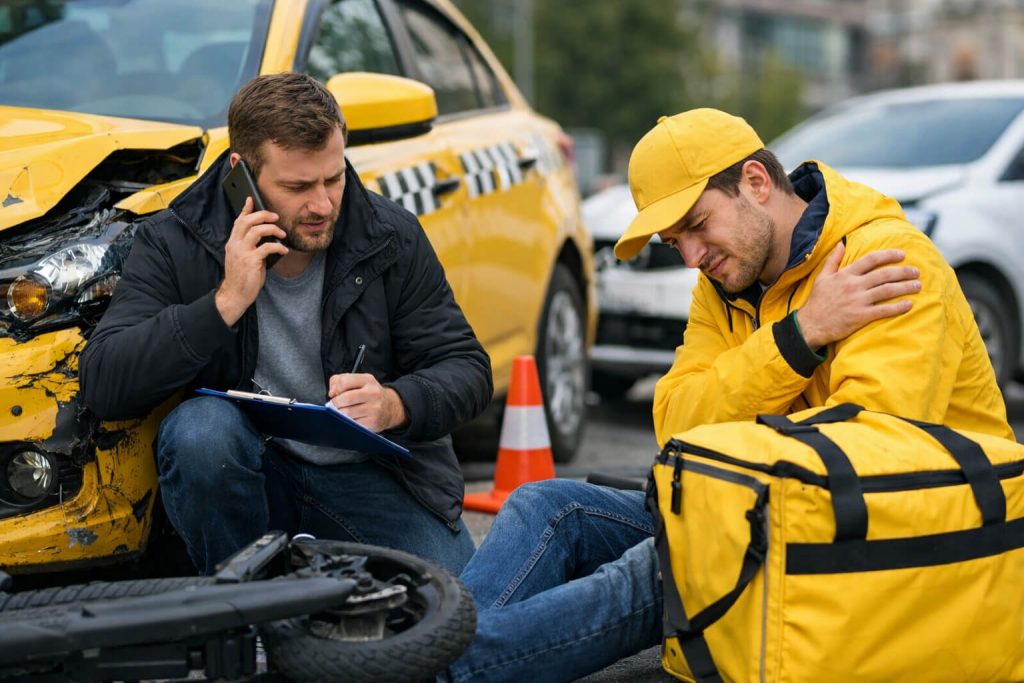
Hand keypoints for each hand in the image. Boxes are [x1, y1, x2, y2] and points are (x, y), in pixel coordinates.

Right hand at [214, 196, 287, 325]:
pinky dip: (278, 247)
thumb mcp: (243, 258)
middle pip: (247, 221)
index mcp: (232, 243)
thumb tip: (265, 236)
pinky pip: (267, 248)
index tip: (251, 199)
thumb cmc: (242, 277)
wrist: (235, 295)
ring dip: (272, 229)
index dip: (245, 209)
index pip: (238, 221)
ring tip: (282, 234)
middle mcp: (235, 245)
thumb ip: (249, 246)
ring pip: (256, 231)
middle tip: (275, 217)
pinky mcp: (251, 262)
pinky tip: (283, 250)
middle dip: (263, 215)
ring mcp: (242, 253)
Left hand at [327, 373, 406, 432]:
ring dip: (340, 414)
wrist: (389, 407)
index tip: (335, 394)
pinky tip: (352, 419)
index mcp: (367, 380)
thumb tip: (332, 393)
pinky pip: (352, 423)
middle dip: (336, 403)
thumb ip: (339, 381)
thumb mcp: (357, 381)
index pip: (344, 382)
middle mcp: (373, 393)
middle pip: (345, 398)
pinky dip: (348, 422)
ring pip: (347, 413)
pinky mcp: (373, 422)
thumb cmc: (369, 394)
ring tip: (343, 412)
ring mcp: (374, 408)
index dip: (335, 389)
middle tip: (336, 405)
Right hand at [796, 243, 920, 348]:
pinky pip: (884, 310)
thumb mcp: (822, 277)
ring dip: (905, 287)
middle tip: (916, 271)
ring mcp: (857, 301)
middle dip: (903, 271)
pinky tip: (909, 304)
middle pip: (884, 274)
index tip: (901, 254)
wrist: (810, 325)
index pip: (871, 260)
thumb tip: (841, 243)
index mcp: (845, 275)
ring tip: (918, 285)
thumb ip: (833, 260)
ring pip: (887, 290)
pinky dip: (898, 307)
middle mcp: (853, 286)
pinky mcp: (860, 316)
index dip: (888, 255)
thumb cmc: (817, 301)